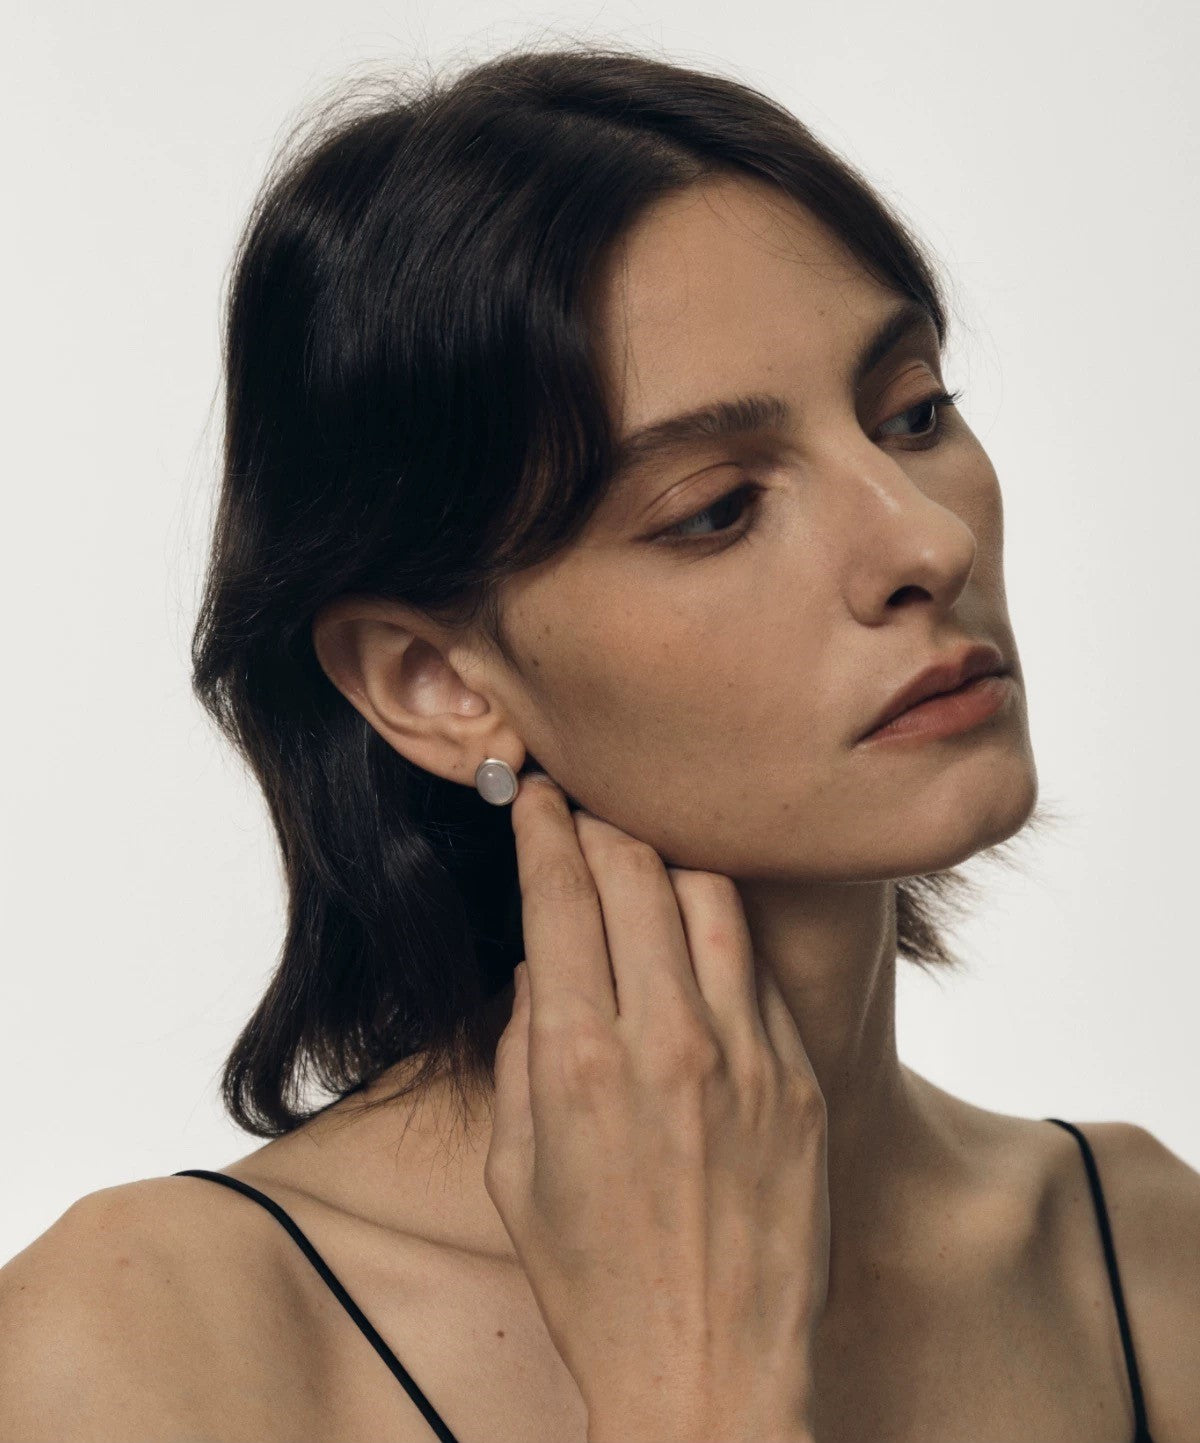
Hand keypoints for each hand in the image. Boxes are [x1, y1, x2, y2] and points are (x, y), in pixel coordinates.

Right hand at [483, 773, 828, 1442]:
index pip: (560, 895)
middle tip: (584, 809)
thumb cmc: (593, 1283)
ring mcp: (745, 1056)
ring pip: (711, 898)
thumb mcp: (517, 1171)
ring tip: (646, 852)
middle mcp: (666, 1041)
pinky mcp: (798, 1080)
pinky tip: (702, 931)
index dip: (543, 828)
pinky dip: (722, 930)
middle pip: (635, 872)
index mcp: (578, 1060)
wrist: (709, 1372)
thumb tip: (542, 969)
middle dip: (600, 821)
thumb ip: (520, 1052)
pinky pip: (758, 969)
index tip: (533, 795)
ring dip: (670, 857)